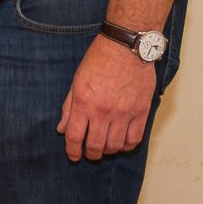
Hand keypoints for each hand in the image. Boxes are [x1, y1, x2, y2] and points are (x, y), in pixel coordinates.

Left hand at [57, 34, 157, 160]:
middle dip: (90, 154)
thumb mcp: (76, 81)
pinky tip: (122, 143)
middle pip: (95, 145)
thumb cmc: (98, 60)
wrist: (125, 48)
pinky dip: (127, 146)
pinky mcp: (141, 112)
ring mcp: (123, 113)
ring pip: (115, 145)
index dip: (72, 150)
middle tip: (89, 154)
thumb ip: (68, 107)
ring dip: (108, 151)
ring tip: (105, 148)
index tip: (73, 156)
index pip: (74, 136)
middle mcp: (103, 111)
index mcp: (83, 102)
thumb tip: (61, 129)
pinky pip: (135, 138)